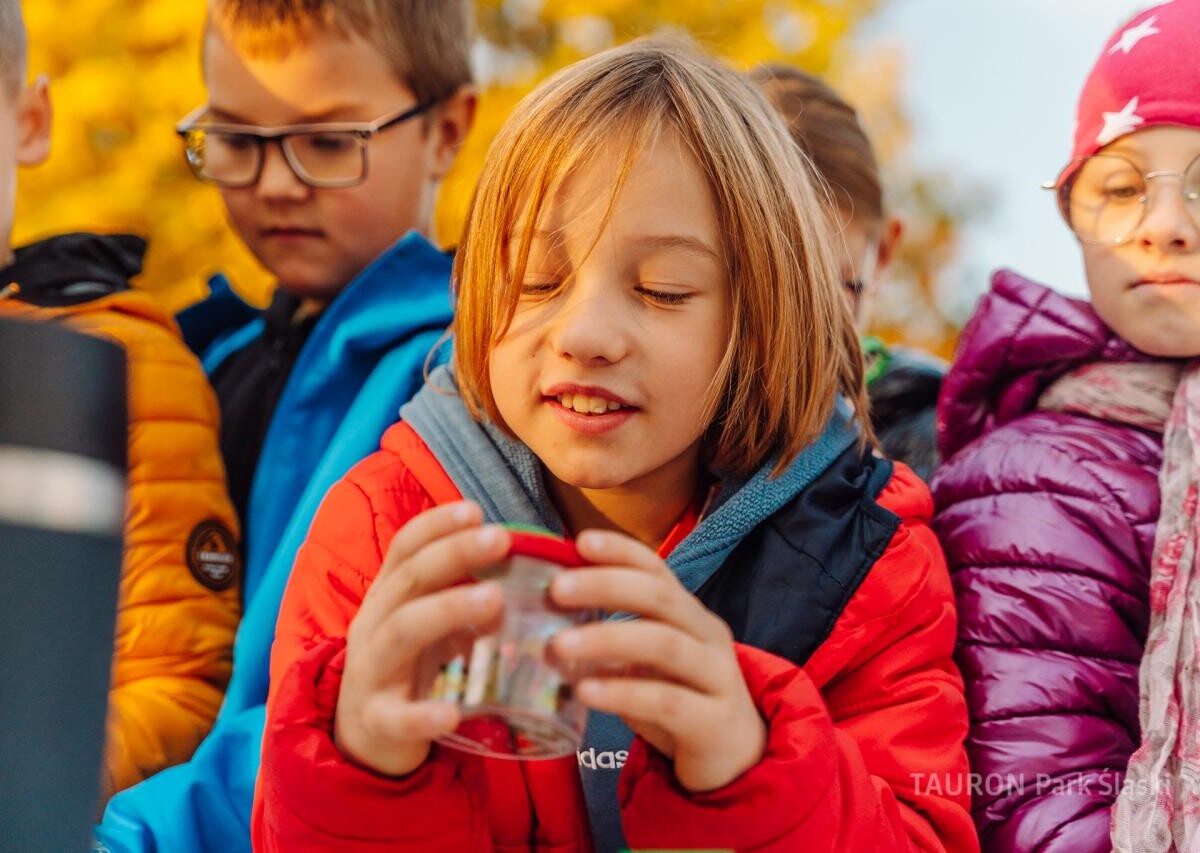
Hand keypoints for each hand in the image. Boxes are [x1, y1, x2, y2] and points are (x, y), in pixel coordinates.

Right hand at [334, 502, 509, 775]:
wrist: (364, 739)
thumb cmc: (408, 669)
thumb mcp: (428, 625)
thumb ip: (464, 597)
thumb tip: (526, 570)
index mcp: (386, 598)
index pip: (403, 549)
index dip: (436, 525)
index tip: (476, 510)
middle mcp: (373, 626)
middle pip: (409, 581)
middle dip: (454, 554)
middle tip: (501, 539)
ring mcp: (371, 673)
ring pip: (402, 633)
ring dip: (448, 610)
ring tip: (495, 599)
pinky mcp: (378, 721)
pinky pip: (398, 716)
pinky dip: (425, 714)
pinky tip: (454, 712)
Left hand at [548, 530, 765, 791]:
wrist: (737, 762)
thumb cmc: (681, 701)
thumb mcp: (649, 662)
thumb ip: (612, 638)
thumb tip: (543, 618)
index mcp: (689, 615)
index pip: (657, 570)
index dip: (621, 551)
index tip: (580, 541)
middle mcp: (708, 636)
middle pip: (659, 597)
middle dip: (606, 586)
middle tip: (556, 589)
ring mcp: (717, 677)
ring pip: (662, 644)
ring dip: (607, 638)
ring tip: (559, 645)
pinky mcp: (715, 722)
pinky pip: (666, 700)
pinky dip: (623, 692)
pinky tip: (586, 692)